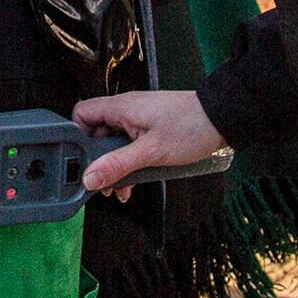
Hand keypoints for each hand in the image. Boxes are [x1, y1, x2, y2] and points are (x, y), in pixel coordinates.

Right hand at [73, 88, 226, 195]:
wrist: (222, 119)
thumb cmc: (191, 127)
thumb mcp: (151, 152)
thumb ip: (118, 165)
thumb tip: (90, 177)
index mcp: (121, 108)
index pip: (81, 114)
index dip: (75, 137)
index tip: (80, 161)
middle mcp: (126, 110)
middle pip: (96, 133)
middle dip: (98, 161)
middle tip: (102, 183)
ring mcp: (138, 119)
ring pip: (113, 143)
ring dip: (114, 167)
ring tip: (121, 189)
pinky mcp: (149, 128)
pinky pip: (129, 145)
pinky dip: (129, 164)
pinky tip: (135, 181)